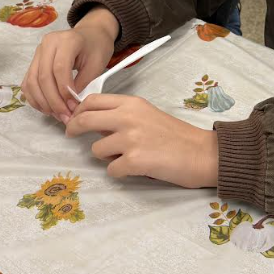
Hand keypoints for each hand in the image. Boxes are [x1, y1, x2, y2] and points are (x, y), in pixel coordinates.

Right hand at [21, 7, 118, 122]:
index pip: (59, 68)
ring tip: (57, 115)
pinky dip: (35, 98)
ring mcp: (38, 52)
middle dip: (54, 101)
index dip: (64, 90)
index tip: (73, 106)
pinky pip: (28, 83)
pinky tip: (47, 108)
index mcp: (67, 40)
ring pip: (32, 81)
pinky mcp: (34, 61)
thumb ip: (83, 83)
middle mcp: (47, 44)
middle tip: (65, 116)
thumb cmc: (96, 47)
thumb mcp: (97, 64)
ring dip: (43, 102)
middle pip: (43, 77)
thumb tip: (70, 105)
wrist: (91, 35)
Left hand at [66, 95, 217, 188]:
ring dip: (106, 156)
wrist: (201, 153)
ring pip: (96, 149)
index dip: (79, 110)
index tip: (75, 118)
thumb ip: (123, 115)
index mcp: (132, 103)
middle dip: (74, 129)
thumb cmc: (177, 136)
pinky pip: (111, 170)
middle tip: (72, 135)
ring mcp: (130, 139)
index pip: (92, 100)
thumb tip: (96, 123)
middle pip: (84, 119)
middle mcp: (128, 117)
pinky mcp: (134, 161)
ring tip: (126, 157)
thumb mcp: (148, 115)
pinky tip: (136, 169)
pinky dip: (120, 172)